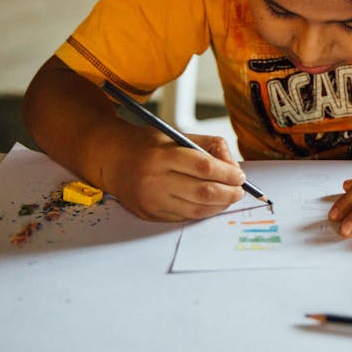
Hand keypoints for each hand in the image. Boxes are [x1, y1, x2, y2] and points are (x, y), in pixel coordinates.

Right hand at [106, 132, 245, 220]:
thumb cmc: (147, 145)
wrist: (111, 159)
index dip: (228, 174)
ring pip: (196, 209)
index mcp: (162, 155)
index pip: (204, 168)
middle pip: (203, 192)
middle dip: (229, 193)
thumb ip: (208, 146)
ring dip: (219, 206)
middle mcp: (155, 179)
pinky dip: (202, 211)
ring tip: (228, 197)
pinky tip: (210, 204)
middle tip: (239, 190)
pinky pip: (184, 217)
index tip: (240, 176)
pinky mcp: (150, 214)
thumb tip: (233, 166)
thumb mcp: (176, 134)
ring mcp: (151, 200)